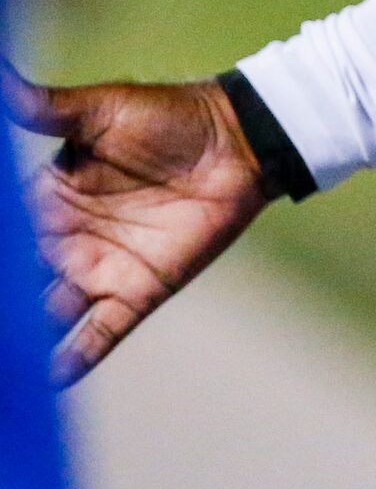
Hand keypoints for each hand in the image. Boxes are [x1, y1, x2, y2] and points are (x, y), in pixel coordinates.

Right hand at [6, 74, 272, 381]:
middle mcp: (59, 242)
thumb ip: (40, 107)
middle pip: (11, 282)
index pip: (1, 235)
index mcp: (42, 200)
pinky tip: (49, 381)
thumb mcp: (98, 111)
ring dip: (17, 336)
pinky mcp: (137, 290)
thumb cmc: (168, 117)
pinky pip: (99, 333)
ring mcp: (96, 270)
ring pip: (41, 314)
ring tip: (0, 362)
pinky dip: (74, 357)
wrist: (239, 141)